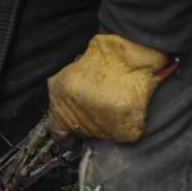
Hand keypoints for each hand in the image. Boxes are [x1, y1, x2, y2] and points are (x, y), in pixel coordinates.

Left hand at [47, 33, 175, 145]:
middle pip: (85, 133)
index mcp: (60, 100)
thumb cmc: (101, 61)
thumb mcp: (69, 78)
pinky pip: (128, 136)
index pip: (59, 133)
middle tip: (104, 106)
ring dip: (112, 124)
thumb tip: (68, 128)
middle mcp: (78, 114)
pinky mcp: (125, 126)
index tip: (74, 138)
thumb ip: (64, 101)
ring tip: (118, 102)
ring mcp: (102, 122)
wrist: (128, 52)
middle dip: (93, 124)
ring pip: (106, 136)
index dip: (68, 137)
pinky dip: (132, 124)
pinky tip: (131, 106)